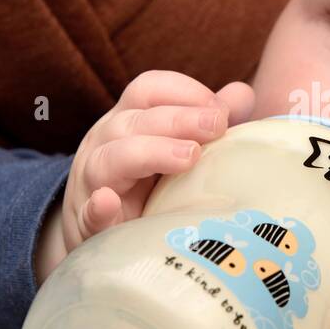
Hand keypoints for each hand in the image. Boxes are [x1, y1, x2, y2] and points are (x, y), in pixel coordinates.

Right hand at [34, 70, 254, 282]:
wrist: (106, 239)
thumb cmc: (147, 185)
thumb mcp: (176, 148)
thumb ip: (208, 122)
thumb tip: (242, 94)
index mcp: (129, 120)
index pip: (148, 89)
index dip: (184, 92)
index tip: (220, 109)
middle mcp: (105, 143)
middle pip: (134, 121)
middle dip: (179, 119)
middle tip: (217, 126)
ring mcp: (92, 182)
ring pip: (110, 158)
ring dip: (150, 153)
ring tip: (188, 157)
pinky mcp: (89, 224)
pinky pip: (87, 214)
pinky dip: (97, 208)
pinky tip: (108, 202)